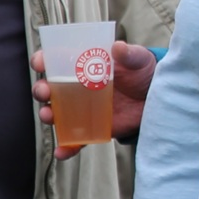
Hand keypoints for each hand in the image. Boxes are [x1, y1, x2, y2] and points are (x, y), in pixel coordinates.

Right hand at [30, 42, 155, 157]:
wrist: (158, 98)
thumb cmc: (144, 73)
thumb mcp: (140, 60)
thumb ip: (130, 54)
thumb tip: (118, 46)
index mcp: (84, 66)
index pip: (56, 61)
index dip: (44, 60)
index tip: (40, 63)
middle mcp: (77, 87)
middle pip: (49, 88)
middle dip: (41, 90)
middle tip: (45, 91)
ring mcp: (82, 109)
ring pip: (56, 113)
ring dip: (47, 115)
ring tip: (49, 115)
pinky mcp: (91, 128)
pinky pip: (75, 140)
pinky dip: (66, 147)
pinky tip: (61, 152)